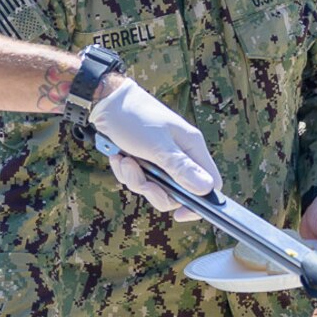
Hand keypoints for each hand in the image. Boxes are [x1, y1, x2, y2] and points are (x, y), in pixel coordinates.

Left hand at [86, 77, 221, 218]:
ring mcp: (162, 158)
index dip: (198, 203)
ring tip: (124, 160)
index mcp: (192, 148)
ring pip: (154, 187)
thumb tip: (207, 189)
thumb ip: (181, 168)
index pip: (210, 184)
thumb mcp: (157, 146)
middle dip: (154, 191)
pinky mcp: (144, 159)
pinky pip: (138, 178)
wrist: (106, 102)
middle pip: (178, 192)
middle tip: (140, 180)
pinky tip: (118, 156)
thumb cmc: (134, 117)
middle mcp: (180, 154)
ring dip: (135, 179)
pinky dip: (126, 171)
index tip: (178, 213)